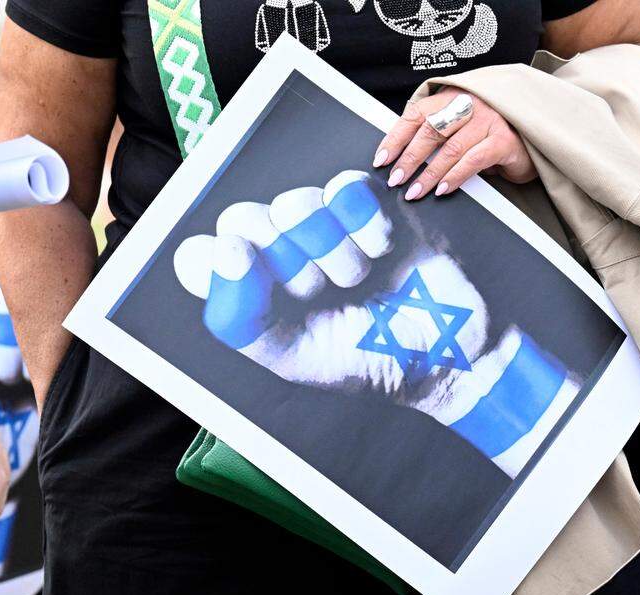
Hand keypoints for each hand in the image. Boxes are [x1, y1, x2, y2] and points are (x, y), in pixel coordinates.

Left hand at [175, 171, 577, 476]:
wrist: (443, 355)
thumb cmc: (365, 359)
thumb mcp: (291, 356)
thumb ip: (239, 313)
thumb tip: (226, 248)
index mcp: (249, 288)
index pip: (196, 256)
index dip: (223, 270)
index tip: (258, 297)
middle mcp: (277, 249)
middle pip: (243, 220)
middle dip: (287, 267)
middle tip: (320, 295)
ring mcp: (322, 222)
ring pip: (295, 205)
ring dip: (332, 254)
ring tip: (358, 281)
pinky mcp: (369, 203)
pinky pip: (345, 191)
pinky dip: (365, 229)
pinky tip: (383, 254)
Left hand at [374, 88, 535, 200]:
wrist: (534, 139)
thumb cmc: (491, 136)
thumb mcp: (461, 131)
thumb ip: (438, 137)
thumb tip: (403, 160)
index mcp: (452, 97)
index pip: (416, 114)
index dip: (396, 137)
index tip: (381, 159)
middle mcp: (469, 103)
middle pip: (431, 130)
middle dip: (409, 158)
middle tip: (396, 179)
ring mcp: (488, 119)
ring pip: (450, 148)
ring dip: (429, 174)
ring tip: (416, 191)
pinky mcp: (504, 139)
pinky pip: (473, 159)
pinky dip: (455, 176)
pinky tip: (443, 189)